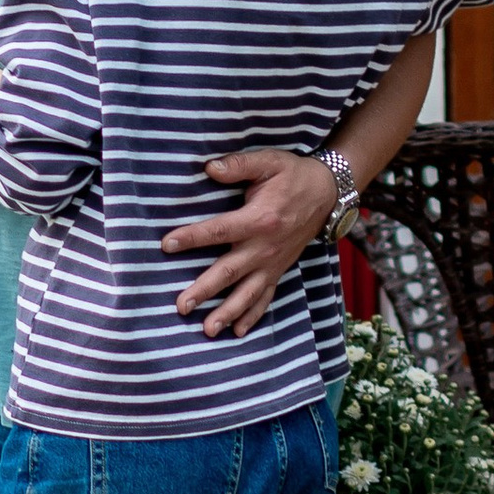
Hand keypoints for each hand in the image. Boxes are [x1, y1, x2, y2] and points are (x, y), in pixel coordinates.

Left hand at [164, 149, 337, 337]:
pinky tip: (237, 332)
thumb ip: (239, 165)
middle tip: (182, 306)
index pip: (219, 229)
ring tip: (207, 329)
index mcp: (259, 218)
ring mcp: (273, 263)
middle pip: (229, 271)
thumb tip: (209, 168)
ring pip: (247, 292)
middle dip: (205, 289)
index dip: (192, 237)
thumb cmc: (292, 175)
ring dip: (227, 312)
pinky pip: (266, 297)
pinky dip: (253, 316)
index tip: (166, 244)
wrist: (326, 193)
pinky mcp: (279, 270)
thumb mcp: (269, 161)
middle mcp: (265, 246)